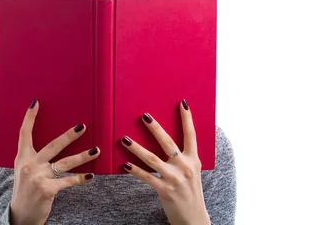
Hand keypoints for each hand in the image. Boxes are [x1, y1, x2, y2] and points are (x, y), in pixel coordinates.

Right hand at [10, 99, 99, 224]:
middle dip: (69, 136)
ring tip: (97, 150)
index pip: (24, 134)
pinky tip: (91, 175)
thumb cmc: (25, 189)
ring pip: (65, 163)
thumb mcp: (24, 171)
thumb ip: (35, 157)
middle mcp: (28, 165)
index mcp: (22, 158)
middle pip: (52, 146)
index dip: (29, 118)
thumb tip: (56, 142)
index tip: (36, 103)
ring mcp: (37, 177)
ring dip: (83, 156)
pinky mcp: (47, 190)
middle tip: (83, 126)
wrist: (20, 215)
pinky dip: (80, 178)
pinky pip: (68, 181)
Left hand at [121, 99, 210, 224]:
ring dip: (136, 148)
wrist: (193, 218)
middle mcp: (184, 166)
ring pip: (152, 159)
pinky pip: (146, 177)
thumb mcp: (193, 172)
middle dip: (155, 128)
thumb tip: (171, 143)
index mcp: (193, 159)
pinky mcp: (164, 190)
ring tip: (124, 139)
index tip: (182, 103)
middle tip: (144, 116)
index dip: (187, 118)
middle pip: (168, 142)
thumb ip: (183, 158)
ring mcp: (174, 178)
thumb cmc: (191, 192)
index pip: (191, 134)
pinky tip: (125, 165)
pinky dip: (135, 171)